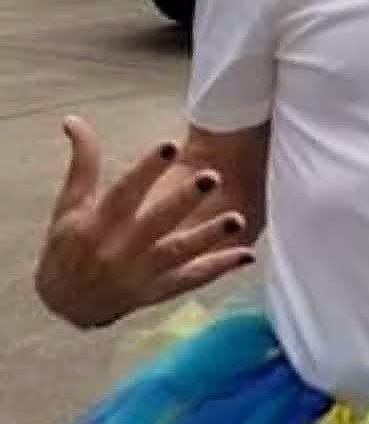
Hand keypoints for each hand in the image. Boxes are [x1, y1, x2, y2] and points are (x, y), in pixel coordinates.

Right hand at [35, 117, 254, 328]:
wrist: (66, 304)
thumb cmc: (67, 246)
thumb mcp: (69, 205)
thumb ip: (83, 163)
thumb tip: (74, 119)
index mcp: (98, 225)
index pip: (126, 192)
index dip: (147, 169)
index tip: (170, 145)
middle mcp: (121, 251)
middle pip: (158, 222)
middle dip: (185, 200)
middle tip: (214, 176)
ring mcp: (141, 274)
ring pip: (180, 253)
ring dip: (210, 236)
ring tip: (238, 218)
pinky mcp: (157, 292)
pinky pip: (192, 279)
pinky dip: (220, 268)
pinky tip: (247, 254)